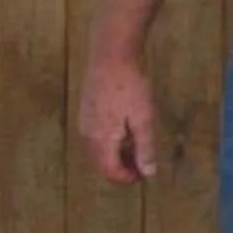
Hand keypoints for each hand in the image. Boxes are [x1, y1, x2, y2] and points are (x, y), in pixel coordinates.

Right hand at [77, 54, 161, 183]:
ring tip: (138, 149)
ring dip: (116, 155)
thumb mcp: (144, 119)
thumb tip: (148, 173)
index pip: (110, 171)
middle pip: (102, 163)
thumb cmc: (130, 86)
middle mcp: (87, 134)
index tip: (144, 176)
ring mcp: (84, 121)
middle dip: (121, 168)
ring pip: (98, 149)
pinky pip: (96, 135)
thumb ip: (145, 148)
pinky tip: (126, 130)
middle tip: (143, 165)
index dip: (127, 178)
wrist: (111, 54)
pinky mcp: (86, 109)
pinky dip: (111, 141)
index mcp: (101, 140)